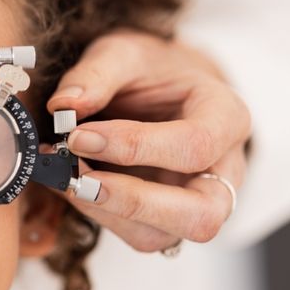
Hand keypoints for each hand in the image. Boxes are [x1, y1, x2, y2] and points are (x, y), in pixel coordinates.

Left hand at [46, 31, 250, 252]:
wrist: (160, 89)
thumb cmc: (149, 71)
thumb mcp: (123, 53)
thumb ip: (96, 74)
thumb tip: (63, 106)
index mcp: (226, 117)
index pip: (195, 146)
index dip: (134, 146)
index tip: (78, 136)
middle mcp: (223, 169)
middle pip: (201, 214)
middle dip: (132, 202)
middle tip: (77, 178)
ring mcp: (198, 202)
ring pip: (163, 236)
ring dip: (106, 213)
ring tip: (66, 176)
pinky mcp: (167, 221)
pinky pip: (137, 236)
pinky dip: (97, 215)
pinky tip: (72, 184)